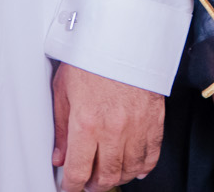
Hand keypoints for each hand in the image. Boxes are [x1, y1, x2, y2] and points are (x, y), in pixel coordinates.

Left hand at [51, 62, 165, 190]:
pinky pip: (151, 155)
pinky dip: (143, 167)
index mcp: (86, 123)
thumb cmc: (90, 56)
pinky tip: (135, 168)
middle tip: (87, 184)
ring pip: (129, 169)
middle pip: (106, 176)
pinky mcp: (154, 121)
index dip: (71, 186)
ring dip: (117, 178)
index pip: (78, 170)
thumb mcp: (63, 89)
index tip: (68, 188)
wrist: (121, 36)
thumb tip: (59, 156)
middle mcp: (113, 130)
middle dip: (94, 186)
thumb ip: (60, 127)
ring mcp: (136, 127)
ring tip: (107, 175)